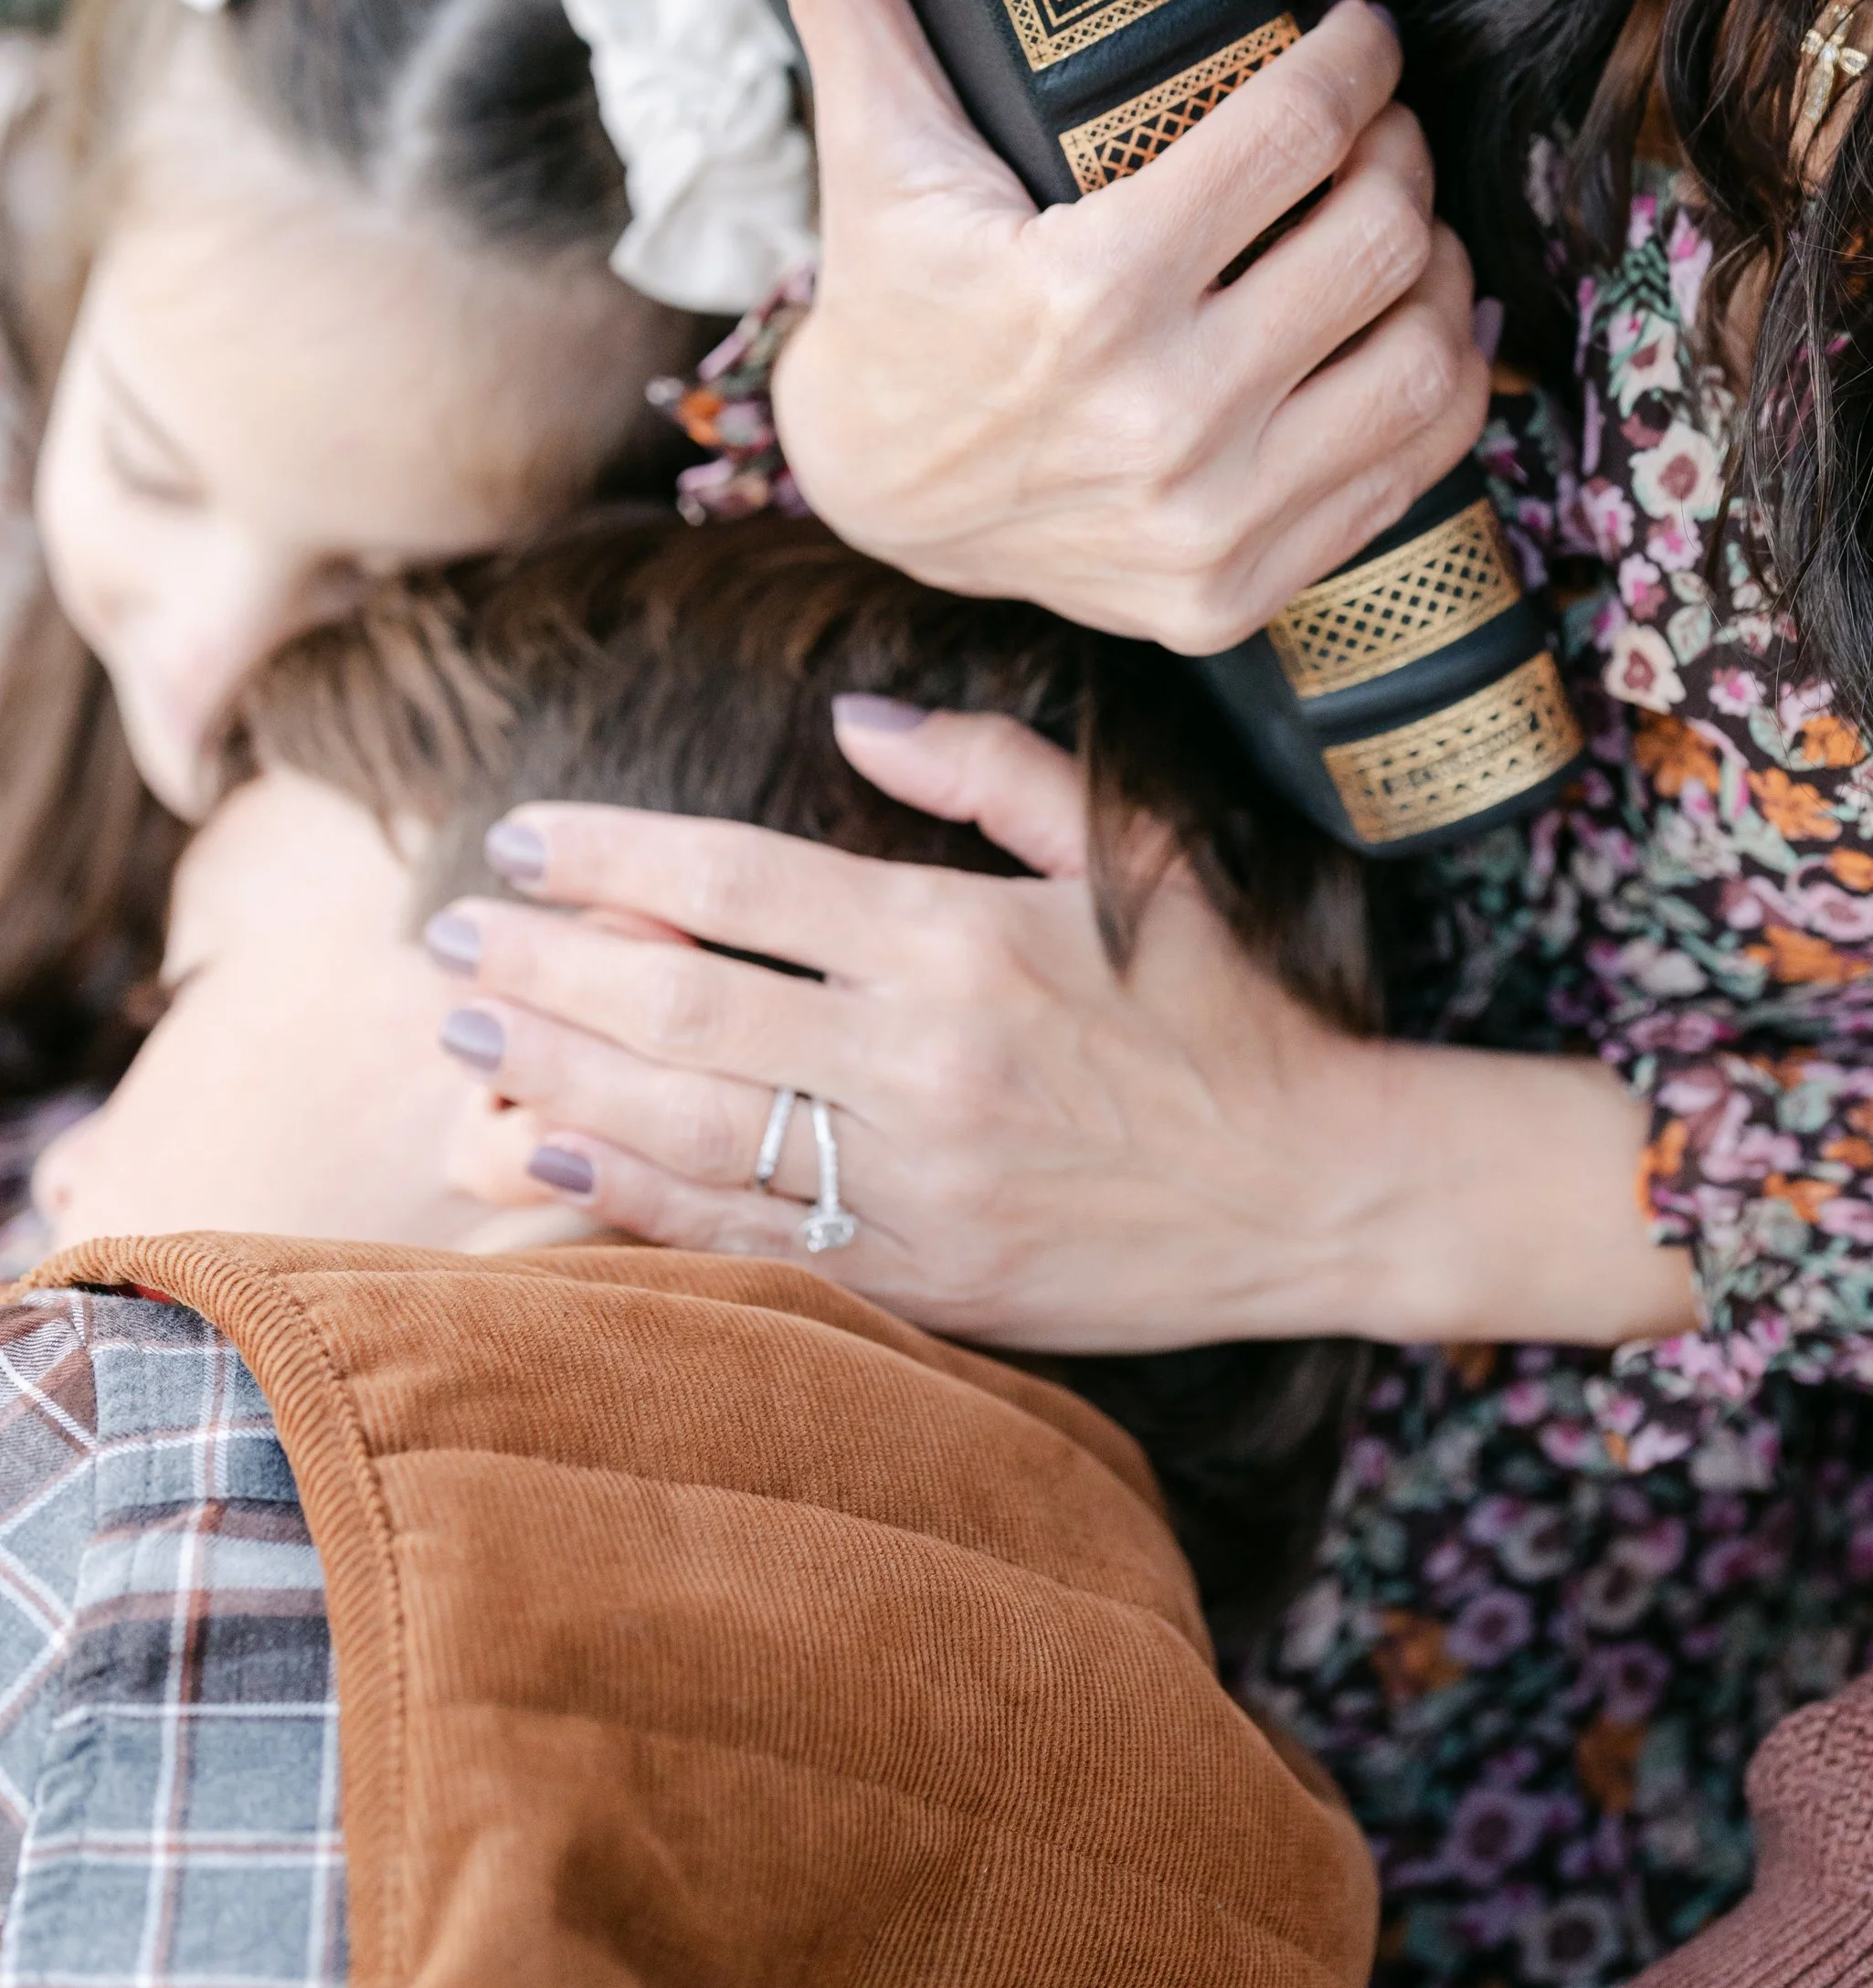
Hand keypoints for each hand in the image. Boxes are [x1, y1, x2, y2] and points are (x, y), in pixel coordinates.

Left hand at [432, 708, 1695, 1351]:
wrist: (1310, 1188)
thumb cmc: (1217, 1006)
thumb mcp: (1128, 850)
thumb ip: (987, 768)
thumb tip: (849, 710)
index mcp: (958, 943)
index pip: (735, 886)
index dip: (606, 857)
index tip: (518, 839)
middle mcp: (919, 1063)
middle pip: (677, 1007)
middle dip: (541, 965)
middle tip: (446, 937)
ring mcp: (912, 1182)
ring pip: (683, 1128)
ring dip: (554, 1072)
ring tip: (466, 1030)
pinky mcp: (921, 1277)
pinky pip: (741, 1235)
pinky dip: (628, 1198)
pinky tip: (548, 1152)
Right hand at [733, 0, 1489, 650]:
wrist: (877, 500)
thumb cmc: (896, 294)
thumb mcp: (874, 138)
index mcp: (1084, 294)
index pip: (1293, 139)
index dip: (1354, 65)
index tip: (1359, 37)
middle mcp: (1159, 420)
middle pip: (1375, 239)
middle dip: (1399, 157)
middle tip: (1376, 126)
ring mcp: (1209, 519)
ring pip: (1420, 356)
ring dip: (1432, 268)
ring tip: (1393, 220)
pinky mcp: (1241, 588)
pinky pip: (1413, 468)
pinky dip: (1431, 384)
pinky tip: (1390, 327)